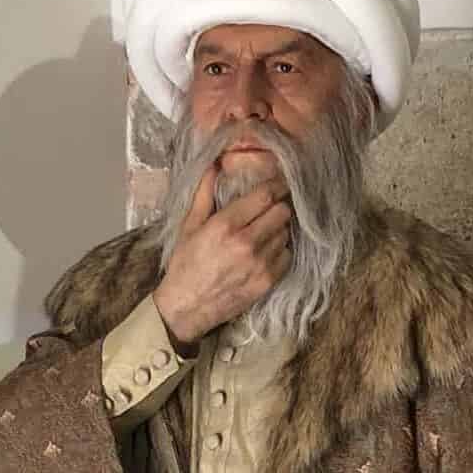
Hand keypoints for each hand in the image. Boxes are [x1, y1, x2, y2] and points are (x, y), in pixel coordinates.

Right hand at [153, 167, 291, 345]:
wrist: (187, 307)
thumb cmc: (185, 264)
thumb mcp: (189, 226)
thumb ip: (204, 194)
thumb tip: (214, 166)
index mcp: (225, 225)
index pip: (265, 196)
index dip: (275, 186)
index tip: (279, 182)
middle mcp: (246, 243)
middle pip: (281, 213)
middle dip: (278, 206)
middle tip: (271, 207)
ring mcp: (260, 264)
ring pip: (285, 234)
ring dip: (279, 228)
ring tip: (266, 229)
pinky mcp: (267, 282)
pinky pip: (287, 256)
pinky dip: (281, 250)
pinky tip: (267, 249)